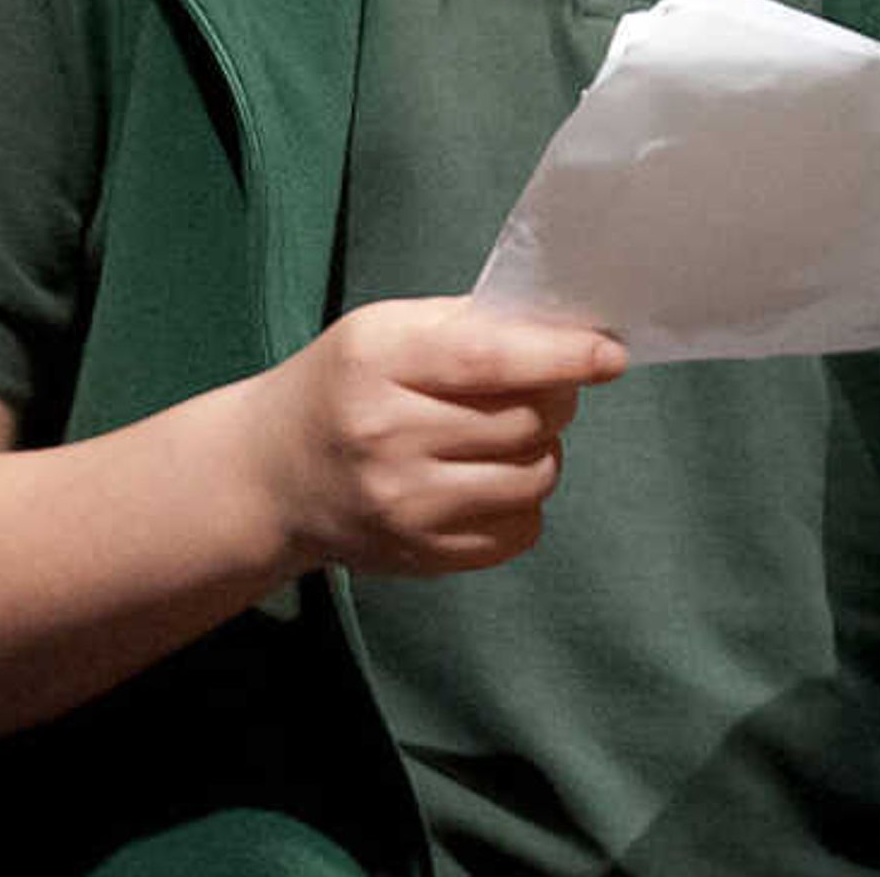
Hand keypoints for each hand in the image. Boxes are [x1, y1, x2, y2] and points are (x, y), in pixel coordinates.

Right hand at [247, 298, 627, 577]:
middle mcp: (386, 435)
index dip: (561, 357)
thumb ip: (473, 325)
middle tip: (544, 390)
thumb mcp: (389, 330)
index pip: (488, 360)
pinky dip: (524, 505)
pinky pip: (518, 532)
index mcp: (379, 362)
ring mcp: (401, 504)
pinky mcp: (418, 554)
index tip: (611, 355)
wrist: (268, 475)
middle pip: (524, 421)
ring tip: (511, 437)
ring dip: (543, 452)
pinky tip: (489, 481)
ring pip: (532, 477)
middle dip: (558, 401)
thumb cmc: (346, 386)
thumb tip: (570, 331)